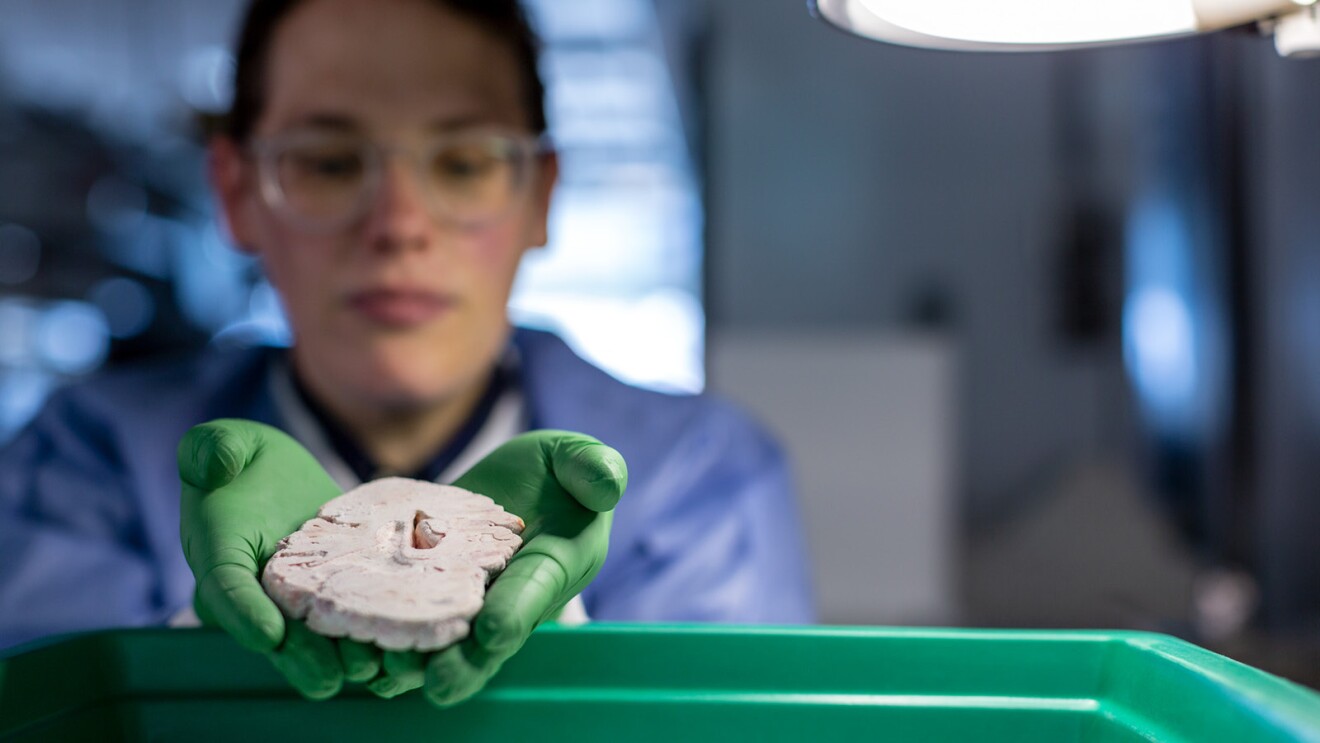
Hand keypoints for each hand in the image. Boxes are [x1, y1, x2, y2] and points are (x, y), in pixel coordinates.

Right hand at [178, 418, 380, 698]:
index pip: (225, 589)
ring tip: (373, 669)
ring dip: (341, 656)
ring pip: (314, 635)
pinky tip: (403, 649)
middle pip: (274, 631)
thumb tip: (213, 463)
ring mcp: (294, 597)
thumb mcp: (221, 444)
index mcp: (219, 556)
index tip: (267, 634)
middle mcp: (254, 589)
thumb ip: (210, 450)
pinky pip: (348, 618)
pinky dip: (371, 635)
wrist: (274, 473)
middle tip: (330, 677)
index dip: (243, 614)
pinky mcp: (331, 593)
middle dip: (301, 656)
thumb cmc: (239, 458)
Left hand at [178, 420, 625, 703]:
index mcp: (554, 567)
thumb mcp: (580, 460)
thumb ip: (594, 468)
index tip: (493, 630)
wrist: (521, 487)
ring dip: (412, 661)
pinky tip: (344, 642)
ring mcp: (467, 602)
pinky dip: (376, 634)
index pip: (535, 593)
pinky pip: (402, 619)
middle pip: (485, 642)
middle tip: (434, 682)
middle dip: (462, 665)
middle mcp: (510, 597)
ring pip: (440, 644)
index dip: (516, 613)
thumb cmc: (560, 474)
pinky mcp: (426, 592)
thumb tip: (608, 481)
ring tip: (378, 671)